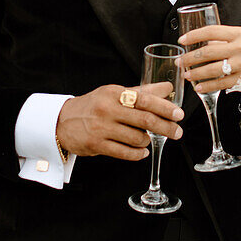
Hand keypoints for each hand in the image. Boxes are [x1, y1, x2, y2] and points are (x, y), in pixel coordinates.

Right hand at [56, 82, 184, 160]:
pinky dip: (137, 154)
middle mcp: (107, 109)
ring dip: (147, 141)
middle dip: (165, 127)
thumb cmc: (94, 105)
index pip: (144, 99)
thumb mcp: (115, 93)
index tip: (178, 114)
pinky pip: (125, 153)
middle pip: (144, 120)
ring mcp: (101, 128)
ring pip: (136, 138)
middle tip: (177, 132)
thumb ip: (142, 91)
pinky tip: (141, 151)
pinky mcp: (96, 145)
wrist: (62, 121)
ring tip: (147, 139)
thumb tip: (168, 86)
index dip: (164, 107)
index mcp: (114, 93)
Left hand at [177, 25, 240, 93]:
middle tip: (180, 60)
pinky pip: (221, 83)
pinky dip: (208, 86)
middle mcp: (240, 48)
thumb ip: (232, 39)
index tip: (182, 40)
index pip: (211, 31)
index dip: (194, 35)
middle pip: (207, 52)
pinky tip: (199, 87)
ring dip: (195, 73)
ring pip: (211, 69)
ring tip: (187, 75)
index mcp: (240, 33)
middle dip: (189, 57)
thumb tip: (209, 42)